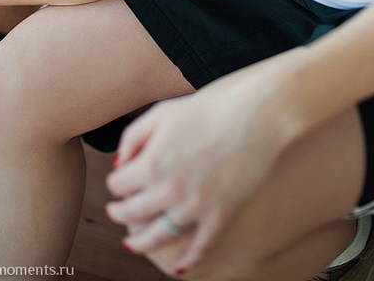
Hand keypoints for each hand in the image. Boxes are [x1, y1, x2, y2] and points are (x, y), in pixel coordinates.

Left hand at [106, 54, 300, 272]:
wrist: (256, 115)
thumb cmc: (210, 108)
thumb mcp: (163, 112)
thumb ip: (133, 136)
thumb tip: (119, 164)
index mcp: (152, 162)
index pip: (118, 185)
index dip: (116, 182)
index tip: (120, 180)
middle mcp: (169, 189)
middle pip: (131, 213)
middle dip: (119, 212)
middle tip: (116, 211)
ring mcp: (196, 206)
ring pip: (157, 237)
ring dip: (139, 242)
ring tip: (132, 242)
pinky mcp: (221, 214)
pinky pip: (199, 247)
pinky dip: (186, 260)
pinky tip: (178, 266)